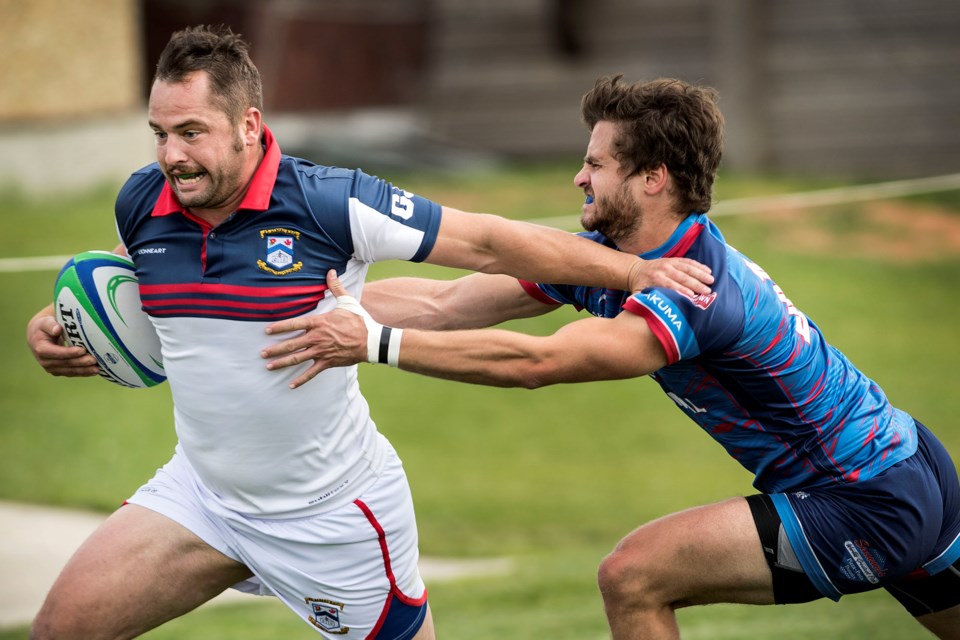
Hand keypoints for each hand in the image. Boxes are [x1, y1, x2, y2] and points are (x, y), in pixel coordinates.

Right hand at [26, 306, 99, 376]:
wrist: (38, 337)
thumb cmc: (44, 327)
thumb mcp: (45, 322)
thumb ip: (50, 325)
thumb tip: (57, 329)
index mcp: (41, 349)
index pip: (56, 353)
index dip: (69, 353)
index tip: (82, 350)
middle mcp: (45, 361)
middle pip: (65, 363)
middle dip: (80, 362)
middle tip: (94, 360)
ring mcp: (51, 368)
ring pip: (69, 370)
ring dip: (84, 370)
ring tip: (97, 368)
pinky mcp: (58, 371)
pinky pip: (71, 373)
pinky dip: (83, 373)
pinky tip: (93, 371)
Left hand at [262, 271, 370, 388]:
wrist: (371, 341)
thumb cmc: (358, 321)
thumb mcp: (347, 302)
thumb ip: (335, 287)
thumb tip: (331, 271)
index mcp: (319, 323)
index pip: (294, 324)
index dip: (279, 327)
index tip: (267, 330)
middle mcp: (316, 338)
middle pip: (291, 344)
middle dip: (275, 349)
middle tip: (262, 353)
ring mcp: (321, 352)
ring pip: (297, 359)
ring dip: (282, 363)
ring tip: (269, 366)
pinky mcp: (327, 362)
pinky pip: (311, 373)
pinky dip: (301, 380)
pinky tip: (291, 385)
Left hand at [627, 257, 713, 295]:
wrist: (635, 269)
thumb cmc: (640, 286)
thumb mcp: (637, 294)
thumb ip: (640, 300)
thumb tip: (639, 307)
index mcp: (656, 280)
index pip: (671, 286)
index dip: (682, 291)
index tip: (693, 297)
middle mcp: (664, 270)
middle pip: (682, 277)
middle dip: (696, 284)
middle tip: (707, 292)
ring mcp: (670, 263)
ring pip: (688, 268)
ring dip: (700, 274)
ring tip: (711, 280)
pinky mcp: (674, 260)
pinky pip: (688, 261)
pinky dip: (699, 266)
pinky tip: (708, 270)